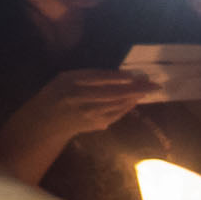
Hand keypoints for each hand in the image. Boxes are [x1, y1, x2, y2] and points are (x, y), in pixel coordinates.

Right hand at [9, 66, 157, 149]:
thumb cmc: (55, 93)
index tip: (137, 75)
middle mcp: (83, 100)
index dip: (121, 78)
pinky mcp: (97, 124)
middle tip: (154, 84)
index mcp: (73, 84)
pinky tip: (133, 101)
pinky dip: (127, 107)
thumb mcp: (66, 77)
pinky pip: (116, 114)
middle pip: (115, 94)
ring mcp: (91, 115)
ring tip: (147, 90)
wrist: (47, 120)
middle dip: (136, 89)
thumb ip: (88, 75)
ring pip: (118, 105)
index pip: (101, 79)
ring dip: (134, 98)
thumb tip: (118, 75)